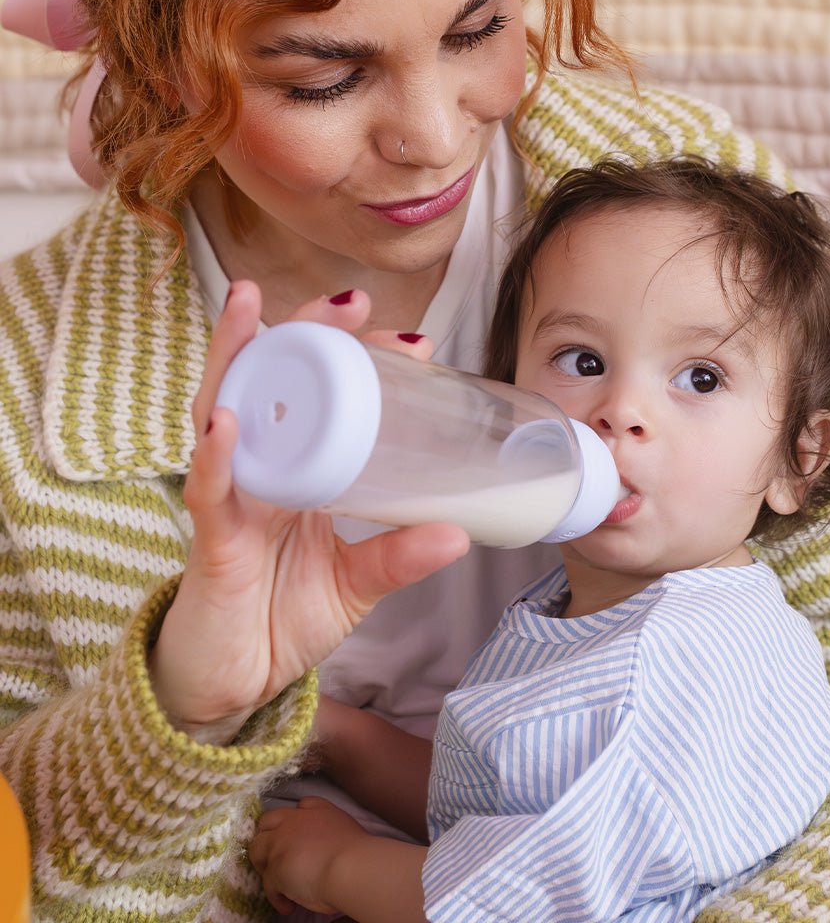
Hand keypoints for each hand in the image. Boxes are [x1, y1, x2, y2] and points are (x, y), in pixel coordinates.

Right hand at [149, 282, 469, 743]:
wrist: (236, 684)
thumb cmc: (284, 618)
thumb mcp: (356, 582)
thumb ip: (399, 557)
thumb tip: (459, 533)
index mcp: (298, 472)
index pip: (321, 398)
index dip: (356, 363)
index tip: (411, 343)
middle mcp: (260, 470)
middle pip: (272, 384)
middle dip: (303, 336)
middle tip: (352, 304)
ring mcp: (232, 498)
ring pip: (222, 410)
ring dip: (236, 356)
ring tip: (255, 306)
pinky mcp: (210, 539)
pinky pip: (209, 490)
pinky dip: (216, 455)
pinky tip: (227, 420)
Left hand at [250, 796, 428, 921]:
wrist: (351, 866)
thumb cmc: (357, 853)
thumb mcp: (345, 829)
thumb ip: (328, 831)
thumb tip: (324, 850)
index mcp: (317, 811)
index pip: (300, 806)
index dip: (296, 820)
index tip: (298, 836)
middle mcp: (295, 821)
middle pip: (268, 821)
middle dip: (269, 837)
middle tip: (279, 857)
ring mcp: (281, 843)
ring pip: (257, 849)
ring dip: (265, 865)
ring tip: (278, 883)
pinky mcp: (274, 868)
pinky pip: (267, 884)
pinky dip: (277, 897)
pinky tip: (288, 907)